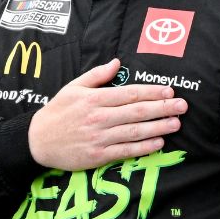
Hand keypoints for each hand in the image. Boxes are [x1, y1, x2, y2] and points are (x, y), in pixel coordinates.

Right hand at [28, 59, 188, 170]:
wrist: (37, 141)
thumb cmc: (57, 112)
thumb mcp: (73, 87)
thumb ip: (97, 75)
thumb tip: (117, 62)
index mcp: (94, 99)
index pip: (129, 94)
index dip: (151, 92)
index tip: (169, 90)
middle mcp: (99, 118)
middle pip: (137, 112)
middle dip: (162, 108)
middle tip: (182, 106)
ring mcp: (99, 138)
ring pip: (134, 132)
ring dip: (158, 127)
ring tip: (176, 123)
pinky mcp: (97, 156)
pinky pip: (125, 150)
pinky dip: (143, 147)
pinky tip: (158, 142)